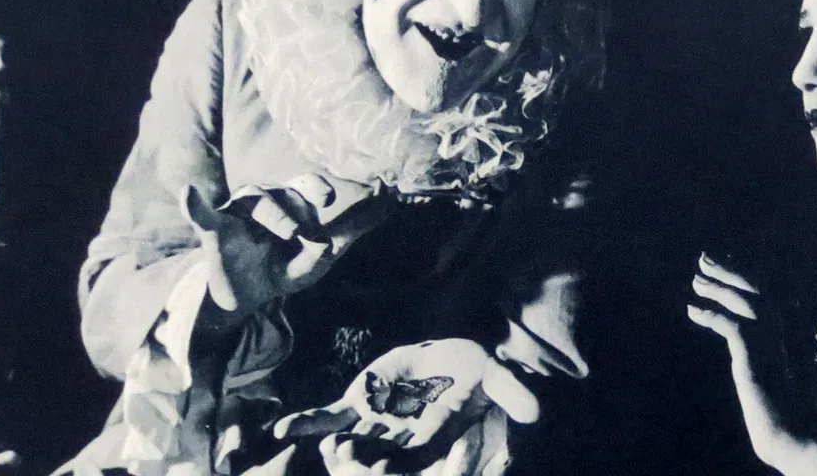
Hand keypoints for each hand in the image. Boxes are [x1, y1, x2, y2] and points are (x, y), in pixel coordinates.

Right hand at [182, 173, 396, 315]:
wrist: (245, 298)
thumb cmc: (281, 270)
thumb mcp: (314, 263)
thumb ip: (336, 244)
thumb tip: (353, 229)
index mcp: (291, 204)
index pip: (307, 188)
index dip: (319, 187)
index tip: (333, 196)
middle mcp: (265, 201)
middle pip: (285, 190)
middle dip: (303, 198)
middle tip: (318, 209)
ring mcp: (238, 214)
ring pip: (257, 199)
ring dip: (276, 214)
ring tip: (290, 232)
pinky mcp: (214, 231)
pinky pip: (202, 213)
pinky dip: (195, 203)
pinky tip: (188, 192)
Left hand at [274, 339, 536, 469]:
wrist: (452, 353)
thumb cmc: (478, 371)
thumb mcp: (497, 378)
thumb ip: (511, 395)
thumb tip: (536, 413)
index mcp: (433, 441)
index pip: (416, 460)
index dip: (400, 466)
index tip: (382, 470)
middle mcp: (400, 438)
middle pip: (375, 460)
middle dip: (358, 462)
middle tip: (343, 458)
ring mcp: (375, 423)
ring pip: (348, 442)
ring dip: (330, 447)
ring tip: (314, 447)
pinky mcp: (358, 403)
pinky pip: (329, 415)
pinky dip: (307, 423)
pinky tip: (280, 430)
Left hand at [687, 253, 790, 465]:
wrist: (798, 440)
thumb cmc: (791, 419)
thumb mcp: (781, 381)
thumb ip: (770, 361)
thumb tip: (756, 353)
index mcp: (793, 337)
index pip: (771, 295)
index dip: (748, 277)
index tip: (728, 263)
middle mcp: (787, 335)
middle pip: (760, 290)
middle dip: (732, 270)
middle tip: (704, 258)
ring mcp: (774, 346)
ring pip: (748, 301)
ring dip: (720, 287)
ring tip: (696, 279)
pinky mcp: (756, 360)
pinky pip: (732, 326)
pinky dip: (711, 315)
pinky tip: (692, 311)